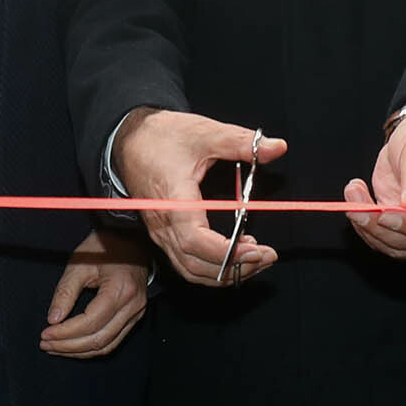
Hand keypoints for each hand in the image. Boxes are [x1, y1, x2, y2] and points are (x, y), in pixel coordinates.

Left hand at [41, 226, 148, 356]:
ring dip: (78, 351)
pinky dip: (91, 347)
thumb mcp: (79, 264)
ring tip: (55, 348)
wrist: (131, 239)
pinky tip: (73, 345)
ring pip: (106, 345)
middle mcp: (133, 305)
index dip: (65, 333)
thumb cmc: (105, 247)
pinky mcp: (134, 316)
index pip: (90, 322)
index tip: (45, 334)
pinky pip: (113, 340)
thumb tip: (53, 320)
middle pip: (98, 339)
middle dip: (68, 346)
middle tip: (46, 344)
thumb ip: (65, 292)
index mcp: (120, 289)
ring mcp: (136, 313)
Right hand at [116, 108, 285, 287]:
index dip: (228, 253)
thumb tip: (276, 148)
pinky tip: (235, 255)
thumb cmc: (162, 136)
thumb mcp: (205, 133)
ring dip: (225, 272)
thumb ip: (241, 143)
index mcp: (173, 202)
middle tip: (267, 256)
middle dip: (235, 268)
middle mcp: (163, 224)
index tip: (258, 250)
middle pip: (197, 264)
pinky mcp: (163, 234)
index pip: (197, 242)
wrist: (129, 139)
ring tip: (256, 259)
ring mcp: (161, 233)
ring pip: (191, 270)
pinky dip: (212, 267)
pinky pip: (186, 262)